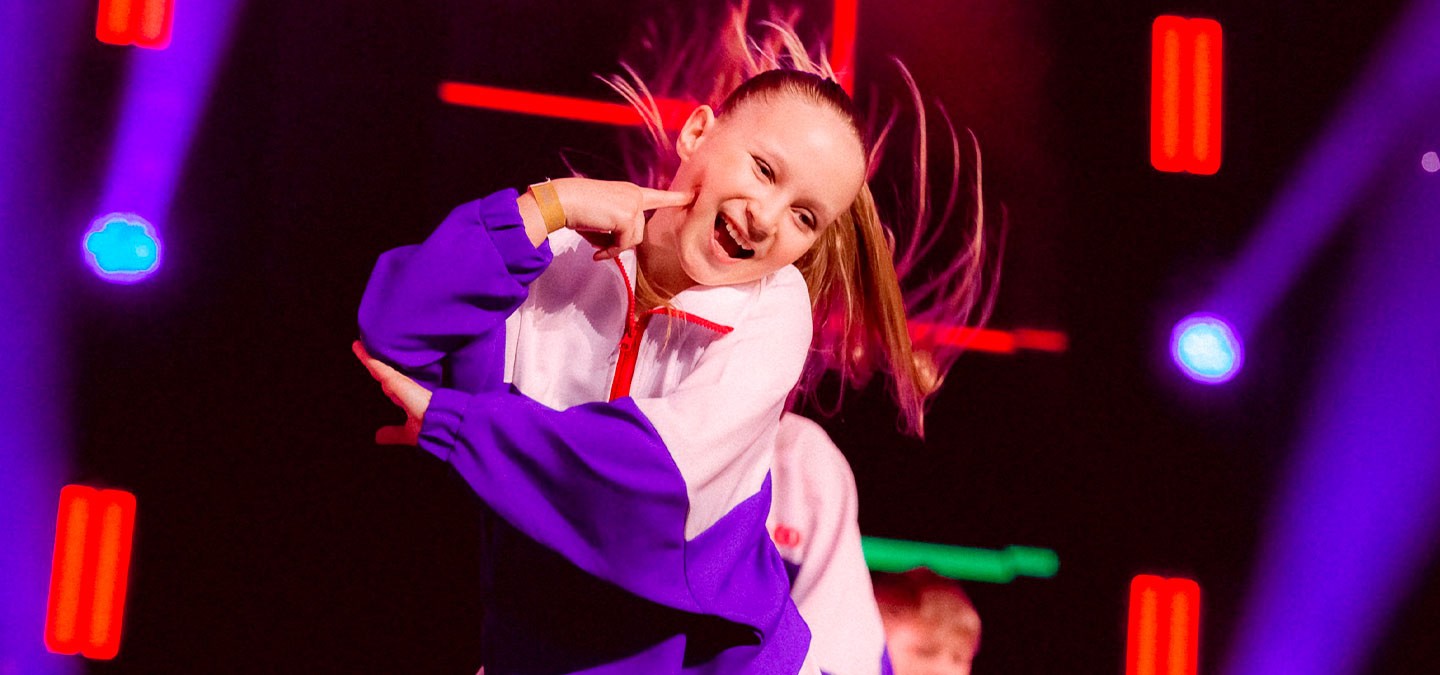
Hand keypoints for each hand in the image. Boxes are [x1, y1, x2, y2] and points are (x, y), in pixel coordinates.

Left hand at [353, 340, 431, 445]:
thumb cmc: (430, 430)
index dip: (380, 374)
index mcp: (406, 398)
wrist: (442, 429)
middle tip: (360, 347)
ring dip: (367, 356)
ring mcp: (402, 383)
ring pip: (380, 367)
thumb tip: (378, 437)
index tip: (372, 367)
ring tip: (356, 345)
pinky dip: (368, 359)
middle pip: (383, 371)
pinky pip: (380, 368)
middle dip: (373, 361)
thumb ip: (393, 433)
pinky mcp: (398, 382)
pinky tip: (358, 348)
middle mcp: (404, 388)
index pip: (389, 383)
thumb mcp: (407, 433)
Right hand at [548, 178, 691, 259]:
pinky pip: (623, 244)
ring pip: (632, 240)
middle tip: (600, 249)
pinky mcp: (627, 217)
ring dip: (614, 247)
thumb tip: (619, 249)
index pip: (658, 196)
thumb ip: (617, 229)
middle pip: (638, 232)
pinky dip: (610, 251)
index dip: (676, 198)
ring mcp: (632, 205)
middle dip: (620, 242)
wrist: (562, 200)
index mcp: (630, 192)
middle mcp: (635, 195)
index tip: (693, 196)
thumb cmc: (576, 209)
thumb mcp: (602, 218)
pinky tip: (596, 252)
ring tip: (596, 246)